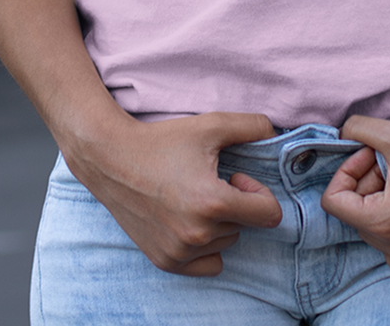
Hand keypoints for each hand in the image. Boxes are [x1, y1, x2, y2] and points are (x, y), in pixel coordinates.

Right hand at [63, 111, 281, 276]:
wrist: (111, 159)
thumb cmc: (162, 141)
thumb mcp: (211, 125)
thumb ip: (253, 126)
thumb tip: (278, 134)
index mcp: (213, 204)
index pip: (269, 215)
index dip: (258, 192)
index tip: (235, 177)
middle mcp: (198, 234)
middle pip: (245, 226)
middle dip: (235, 204)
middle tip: (206, 182)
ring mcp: (180, 252)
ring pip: (226, 242)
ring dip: (218, 223)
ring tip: (191, 197)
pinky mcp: (165, 261)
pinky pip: (208, 263)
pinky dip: (205, 245)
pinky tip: (186, 219)